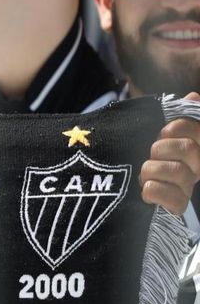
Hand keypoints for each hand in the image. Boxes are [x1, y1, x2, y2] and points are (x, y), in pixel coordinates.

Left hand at [139, 92, 199, 215]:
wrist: (111, 185)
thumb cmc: (132, 155)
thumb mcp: (144, 131)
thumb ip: (170, 116)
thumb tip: (194, 96)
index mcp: (189, 146)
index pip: (196, 130)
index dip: (176, 128)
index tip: (160, 133)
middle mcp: (193, 166)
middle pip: (190, 149)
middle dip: (161, 148)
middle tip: (148, 155)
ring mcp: (186, 187)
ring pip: (180, 172)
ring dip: (152, 170)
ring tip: (142, 174)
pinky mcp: (177, 207)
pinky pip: (175, 200)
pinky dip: (153, 192)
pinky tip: (145, 191)